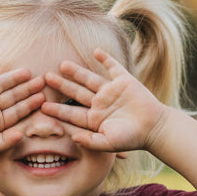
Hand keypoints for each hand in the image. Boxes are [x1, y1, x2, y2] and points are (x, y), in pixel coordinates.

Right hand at [0, 55, 45, 157]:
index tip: (43, 97)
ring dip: (13, 77)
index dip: (30, 104)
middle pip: (12, 95)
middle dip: (27, 88)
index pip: (17, 111)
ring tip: (27, 71)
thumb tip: (23, 134)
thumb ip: (6, 141)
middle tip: (43, 80)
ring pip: (0, 84)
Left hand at [43, 49, 168, 152]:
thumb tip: (73, 137)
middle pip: (76, 93)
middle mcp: (100, 104)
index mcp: (94, 119)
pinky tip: (95, 51)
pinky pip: (112, 67)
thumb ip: (90, 141)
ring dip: (76, 71)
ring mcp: (111, 91)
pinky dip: (105, 59)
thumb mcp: (108, 143)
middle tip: (45, 78)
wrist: (154, 128)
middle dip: (61, 86)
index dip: (57, 110)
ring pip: (89, 79)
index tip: (42, 106)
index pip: (71, 113)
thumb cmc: (131, 139)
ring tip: (62, 64)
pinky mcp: (124, 81)